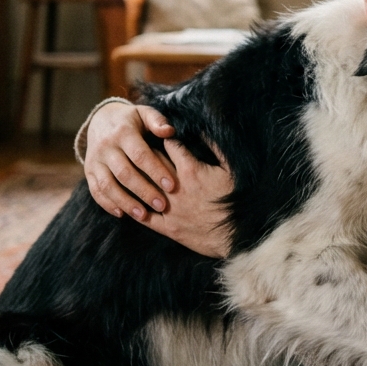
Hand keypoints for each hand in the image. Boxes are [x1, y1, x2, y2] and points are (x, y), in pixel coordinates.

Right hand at [82, 102, 176, 219]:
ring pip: (108, 185)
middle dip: (144, 191)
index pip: (140, 154)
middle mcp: (106, 146)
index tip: (172, 186)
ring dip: (125, 202)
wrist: (100, 120)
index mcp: (123, 132)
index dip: (156, 171)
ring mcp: (95, 160)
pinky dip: (107, 204)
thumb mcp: (144, 114)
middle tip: (162, 205)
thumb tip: (169, 132)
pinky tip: (122, 214)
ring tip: (143, 215)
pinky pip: (95, 190)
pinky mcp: (88, 171)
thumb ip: (158, 121)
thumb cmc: (131, 120)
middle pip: (125, 173)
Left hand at [136, 139, 235, 258]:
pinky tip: (128, 199)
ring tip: (133, 167)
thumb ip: (216, 147)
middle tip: (142, 144)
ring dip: (137, 176)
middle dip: (146, 151)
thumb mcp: (231, 169)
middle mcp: (175, 188)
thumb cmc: (236, 200)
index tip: (161, 133)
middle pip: (151, 162)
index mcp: (190, 170)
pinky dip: (133, 207)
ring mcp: (169, 209)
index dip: (165, 136)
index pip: (169, 144)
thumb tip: (203, 130)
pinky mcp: (168, 228)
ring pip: (143, 187)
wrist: (238, 235)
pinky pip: (143, 216)